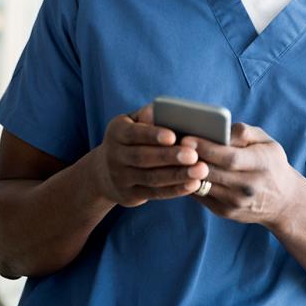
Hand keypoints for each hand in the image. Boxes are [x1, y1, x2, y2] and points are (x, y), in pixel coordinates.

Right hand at [91, 103, 208, 206]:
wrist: (105, 172)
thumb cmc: (131, 140)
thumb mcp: (132, 123)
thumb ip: (148, 116)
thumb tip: (165, 110)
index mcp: (116, 132)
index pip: (133, 133)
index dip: (152, 135)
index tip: (173, 136)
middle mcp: (115, 155)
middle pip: (143, 157)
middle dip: (169, 157)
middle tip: (193, 155)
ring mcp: (120, 177)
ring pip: (151, 178)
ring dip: (177, 175)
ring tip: (200, 170)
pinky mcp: (129, 195)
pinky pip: (155, 193)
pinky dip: (175, 189)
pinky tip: (193, 184)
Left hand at [181, 122, 300, 226]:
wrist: (283, 201)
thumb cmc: (270, 163)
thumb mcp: (267, 142)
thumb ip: (245, 132)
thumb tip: (221, 130)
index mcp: (262, 165)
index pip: (229, 157)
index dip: (206, 148)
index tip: (187, 137)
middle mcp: (249, 187)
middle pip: (213, 172)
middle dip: (190, 158)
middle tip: (170, 144)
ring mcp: (236, 203)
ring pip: (203, 185)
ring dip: (184, 171)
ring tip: (170, 155)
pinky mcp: (225, 212)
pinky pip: (201, 195)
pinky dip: (188, 182)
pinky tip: (178, 169)